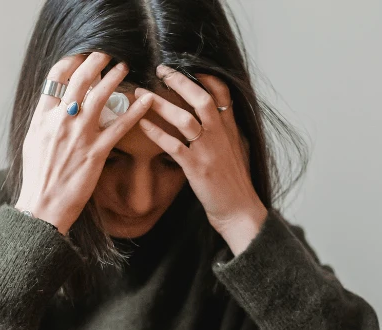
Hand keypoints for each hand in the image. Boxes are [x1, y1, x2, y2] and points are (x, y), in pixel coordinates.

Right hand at [15, 52, 153, 234]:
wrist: (43, 205)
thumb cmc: (38, 178)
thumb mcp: (33, 143)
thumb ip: (44, 121)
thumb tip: (54, 106)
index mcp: (43, 117)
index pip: (56, 77)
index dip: (72, 61)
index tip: (83, 55)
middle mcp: (60, 121)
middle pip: (80, 79)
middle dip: (96, 61)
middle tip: (107, 53)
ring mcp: (79, 135)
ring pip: (100, 96)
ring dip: (114, 77)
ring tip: (124, 67)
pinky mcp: (96, 152)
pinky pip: (120, 126)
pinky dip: (135, 111)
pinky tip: (146, 100)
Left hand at [134, 67, 267, 250]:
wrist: (240, 211)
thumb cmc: (236, 186)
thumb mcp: (237, 152)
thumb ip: (226, 134)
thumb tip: (217, 121)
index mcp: (230, 130)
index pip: (222, 94)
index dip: (207, 77)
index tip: (192, 67)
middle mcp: (220, 136)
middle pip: (201, 98)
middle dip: (180, 81)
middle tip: (160, 69)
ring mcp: (208, 151)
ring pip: (184, 119)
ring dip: (161, 104)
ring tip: (142, 94)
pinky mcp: (197, 168)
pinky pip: (173, 146)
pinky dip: (156, 133)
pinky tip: (142, 125)